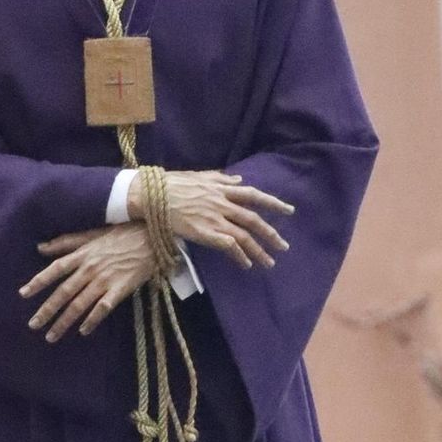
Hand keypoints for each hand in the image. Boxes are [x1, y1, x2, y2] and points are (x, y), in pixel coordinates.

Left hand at [22, 224, 156, 342]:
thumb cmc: (122, 235)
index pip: (55, 269)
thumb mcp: (92, 234)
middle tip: (33, 325)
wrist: (153, 236)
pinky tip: (83, 331)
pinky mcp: (121, 289)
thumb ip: (66, 242)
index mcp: (82, 255)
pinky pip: (103, 308)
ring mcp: (105, 280)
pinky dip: (92, 320)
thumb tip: (40, 247)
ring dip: (64, 321)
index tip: (23, 294)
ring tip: (52, 336)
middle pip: (64, 292)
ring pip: (79, 304)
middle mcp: (90, 269)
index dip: (38, 282)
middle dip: (47, 310)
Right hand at [147, 170, 292, 270]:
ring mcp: (214, 219)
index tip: (289, 210)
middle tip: (284, 246)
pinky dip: (239, 256)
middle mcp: (222, 203)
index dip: (272, 203)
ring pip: (244, 236)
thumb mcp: (199, 176)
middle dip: (271, 233)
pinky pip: (228, 246)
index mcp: (221, 188)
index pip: (254, 195)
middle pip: (253, 219)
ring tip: (270, 262)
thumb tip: (238, 180)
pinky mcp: (205, 232)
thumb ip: (220, 178)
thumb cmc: (172, 184)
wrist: (152, 195)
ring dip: (259, 250)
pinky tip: (246, 265)